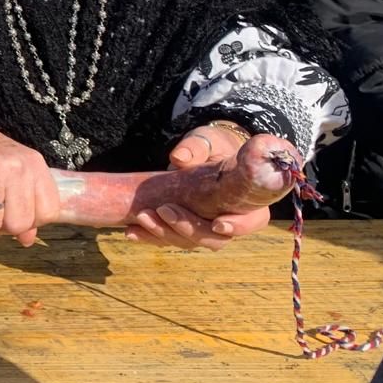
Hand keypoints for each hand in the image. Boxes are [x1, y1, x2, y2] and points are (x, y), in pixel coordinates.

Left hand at [127, 132, 295, 250]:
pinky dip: (149, 236)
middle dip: (188, 228)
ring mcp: (204, 226)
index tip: (217, 223)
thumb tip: (179, 158)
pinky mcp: (182, 226)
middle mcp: (228, 219)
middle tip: (164, 209)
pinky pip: (167, 238)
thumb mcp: (207, 140)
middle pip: (215, 238)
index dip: (238, 226)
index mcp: (247, 200)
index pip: (252, 221)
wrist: (200, 152)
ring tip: (142, 217)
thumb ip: (197, 148)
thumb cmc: (212, 144)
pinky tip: (130, 232)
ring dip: (163, 233)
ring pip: (189, 242)